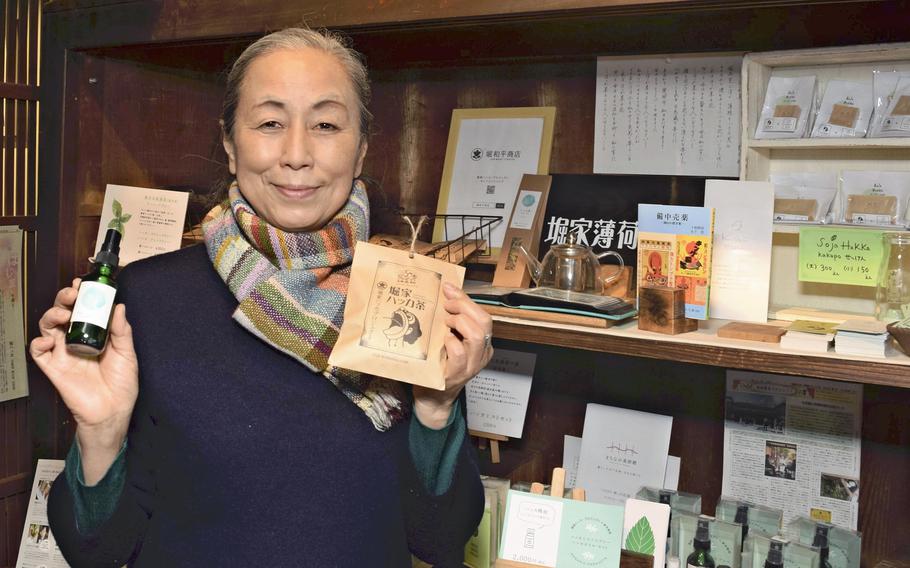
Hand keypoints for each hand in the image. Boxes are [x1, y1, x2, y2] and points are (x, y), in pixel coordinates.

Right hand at [30, 279, 138, 483]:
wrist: (112, 412)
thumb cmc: (122, 384)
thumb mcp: (127, 354)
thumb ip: (122, 331)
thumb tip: (119, 306)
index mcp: (94, 335)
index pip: (83, 309)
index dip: (80, 295)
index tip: (83, 282)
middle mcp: (76, 340)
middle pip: (63, 313)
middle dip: (63, 299)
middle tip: (71, 294)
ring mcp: (63, 353)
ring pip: (48, 327)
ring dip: (51, 316)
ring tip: (63, 313)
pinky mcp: (53, 368)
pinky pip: (38, 352)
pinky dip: (39, 342)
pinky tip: (49, 340)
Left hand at [412, 282, 492, 428]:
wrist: (433, 398)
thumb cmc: (439, 365)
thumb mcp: (449, 339)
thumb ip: (452, 321)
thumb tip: (446, 292)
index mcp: (483, 343)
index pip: (483, 315)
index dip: (466, 298)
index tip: (448, 288)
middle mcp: (482, 354)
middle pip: (484, 321)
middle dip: (464, 306)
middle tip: (446, 306)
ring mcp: (471, 366)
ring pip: (476, 335)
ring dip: (458, 322)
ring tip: (445, 321)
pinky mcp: (456, 375)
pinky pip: (459, 352)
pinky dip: (450, 341)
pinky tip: (443, 339)